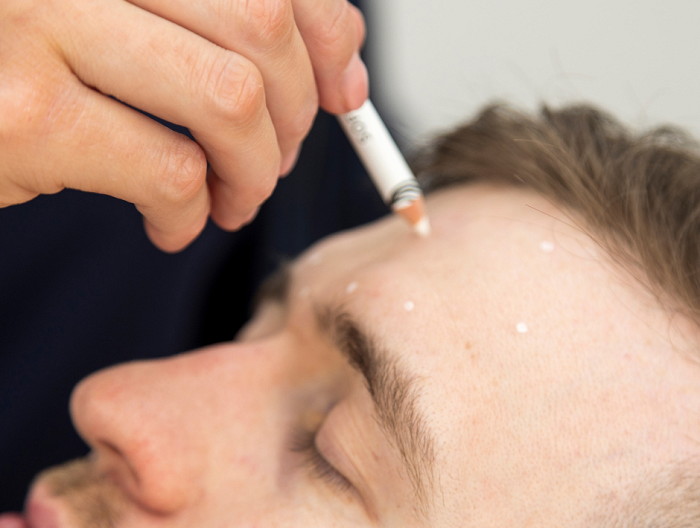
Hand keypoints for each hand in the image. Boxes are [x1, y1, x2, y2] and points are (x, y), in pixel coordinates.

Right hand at [0, 0, 366, 250]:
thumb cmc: (43, 69)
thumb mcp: (141, 32)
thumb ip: (236, 31)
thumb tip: (347, 64)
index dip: (329, 35)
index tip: (340, 94)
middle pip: (262, 30)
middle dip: (293, 117)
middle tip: (272, 163)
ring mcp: (42, 25)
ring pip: (229, 100)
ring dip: (251, 173)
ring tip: (232, 200)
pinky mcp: (25, 116)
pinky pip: (170, 173)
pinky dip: (191, 216)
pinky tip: (173, 223)